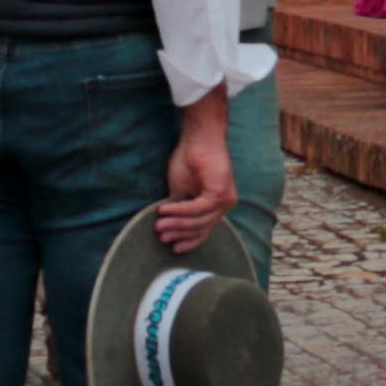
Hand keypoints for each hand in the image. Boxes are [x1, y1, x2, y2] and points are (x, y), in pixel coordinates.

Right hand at [156, 100, 241, 250]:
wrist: (199, 138)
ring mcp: (225, 199)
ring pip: (199, 221)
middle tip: (161, 236)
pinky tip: (165, 210)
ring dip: (177, 224)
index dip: (189, 241)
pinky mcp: (220, 192)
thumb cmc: (189, 160)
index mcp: (217, 205)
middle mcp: (225, 205)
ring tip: (159, 225)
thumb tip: (169, 227)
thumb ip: (179, 208)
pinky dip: (181, 211)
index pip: (204, 230)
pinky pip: (198, 208)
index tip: (172, 248)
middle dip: (179, 234)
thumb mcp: (181, 190)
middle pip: (202, 228)